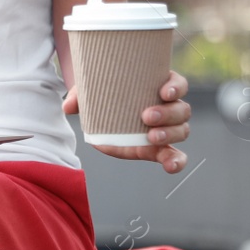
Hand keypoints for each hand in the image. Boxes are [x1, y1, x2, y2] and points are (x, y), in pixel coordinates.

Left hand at [61, 70, 190, 173]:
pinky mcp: (159, 150)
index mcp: (156, 87)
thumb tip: (68, 107)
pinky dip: (176, 162)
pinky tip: (170, 166)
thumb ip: (80, 97)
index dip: (175, 87)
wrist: (101, 118)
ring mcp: (166, 130)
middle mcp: (167, 108)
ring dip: (169, 134)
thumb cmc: (102, 96)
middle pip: (181, 109)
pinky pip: (176, 156)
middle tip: (146, 117)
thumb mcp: (91, 92)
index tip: (164, 91)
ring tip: (151, 137)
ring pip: (181, 130)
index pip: (177, 84)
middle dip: (168, 113)